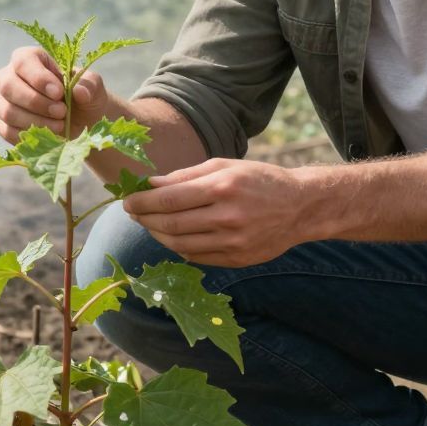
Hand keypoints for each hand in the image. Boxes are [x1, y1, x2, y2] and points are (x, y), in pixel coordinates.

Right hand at [0, 46, 108, 145]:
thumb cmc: (83, 97)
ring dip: (34, 121)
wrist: (81, 122)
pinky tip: (47, 137)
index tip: (59, 92)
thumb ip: (89, 84)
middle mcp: (9, 76)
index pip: (23, 61)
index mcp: (30, 58)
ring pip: (7, 111)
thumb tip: (80, 92)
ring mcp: (2, 100)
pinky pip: (5, 130)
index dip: (38, 78)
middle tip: (62, 112)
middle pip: (9, 86)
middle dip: (36, 102)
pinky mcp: (1, 123)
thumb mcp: (93, 87)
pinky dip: (27, 136)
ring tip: (60, 126)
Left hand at [123, 158, 314, 266]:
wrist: (300, 207)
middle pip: (170, 224)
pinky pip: (196, 257)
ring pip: (179, 244)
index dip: (142, 202)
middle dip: (144, 219)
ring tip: (149, 224)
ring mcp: (233, 242)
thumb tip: (150, 185)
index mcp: (222, 188)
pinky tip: (172, 236)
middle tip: (132, 212)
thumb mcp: (224, 165)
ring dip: (157, 235)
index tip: (127, 200)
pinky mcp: (237, 259)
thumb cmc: (258, 180)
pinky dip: (178, 247)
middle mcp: (227, 217)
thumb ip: (186, 176)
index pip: (169, 199)